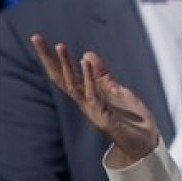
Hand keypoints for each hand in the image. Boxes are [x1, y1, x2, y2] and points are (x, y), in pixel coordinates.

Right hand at [30, 34, 159, 166]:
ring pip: (73, 86)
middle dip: (48, 59)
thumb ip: (102, 75)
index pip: (64, 74)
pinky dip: (90, 78)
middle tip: (36, 38)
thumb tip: (87, 53)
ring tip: (59, 46)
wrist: (146, 142)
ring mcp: (92, 111)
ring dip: (67, 66)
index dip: (51, 58)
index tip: (38, 38)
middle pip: (61, 78)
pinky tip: (86, 62)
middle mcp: (85, 103)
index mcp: (86, 95)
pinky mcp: (104, 118)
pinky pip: (94, 95)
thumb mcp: (117, 90)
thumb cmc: (130, 118)